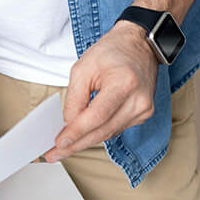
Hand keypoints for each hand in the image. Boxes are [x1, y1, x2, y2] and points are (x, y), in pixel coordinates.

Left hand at [45, 21, 158, 161]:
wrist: (139, 45)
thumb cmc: (112, 52)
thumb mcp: (83, 67)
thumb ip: (74, 96)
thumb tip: (69, 122)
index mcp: (124, 84)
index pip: (97, 116)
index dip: (76, 132)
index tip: (60, 143)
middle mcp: (139, 101)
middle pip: (103, 131)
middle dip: (77, 144)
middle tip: (55, 154)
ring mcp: (144, 110)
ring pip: (109, 134)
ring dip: (85, 141)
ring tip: (64, 149)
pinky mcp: (143, 114)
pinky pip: (115, 128)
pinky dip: (98, 132)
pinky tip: (83, 136)